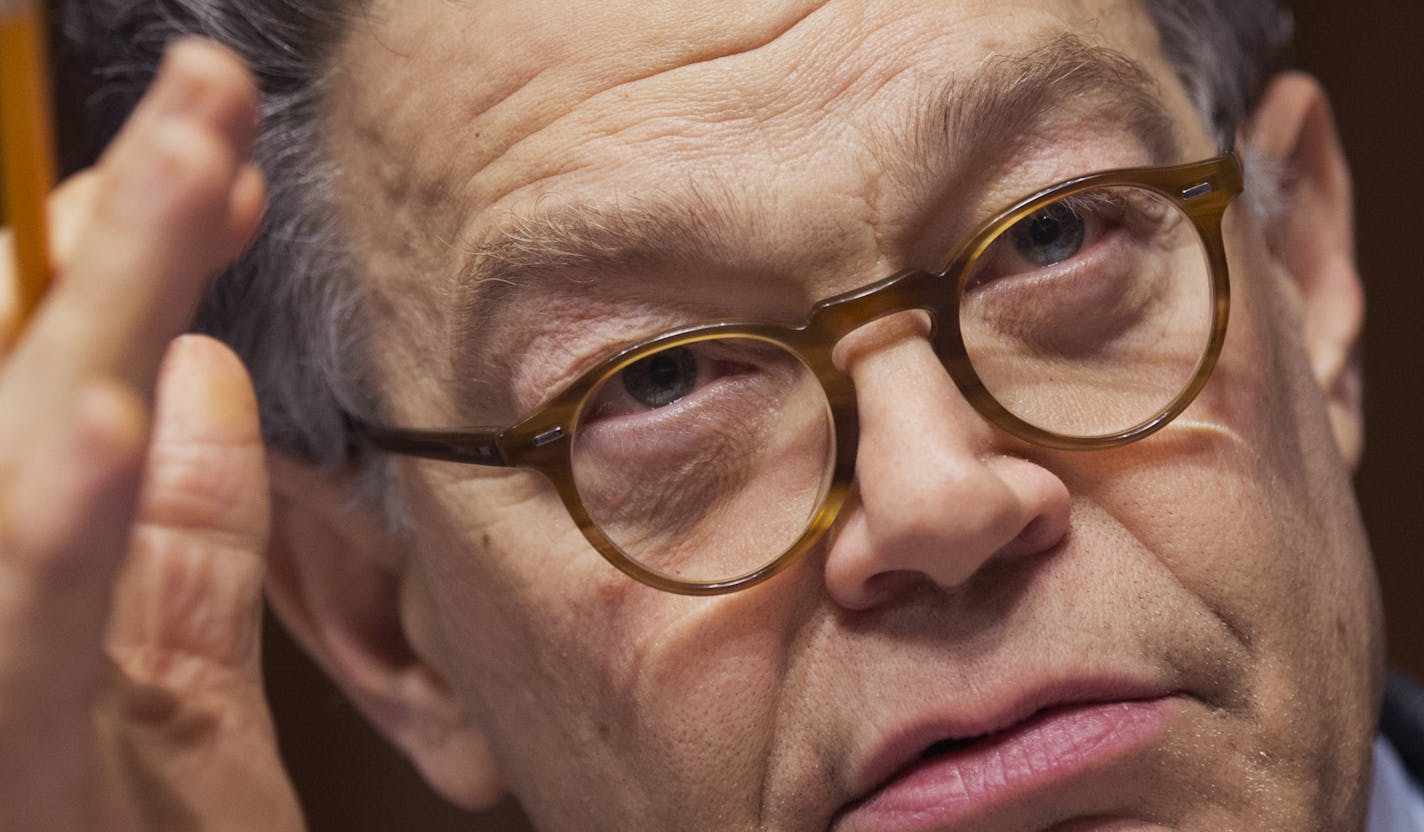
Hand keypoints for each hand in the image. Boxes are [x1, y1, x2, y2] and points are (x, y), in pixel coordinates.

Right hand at [0, 39, 304, 830]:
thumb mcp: (176, 698)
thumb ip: (185, 547)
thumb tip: (203, 372)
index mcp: (31, 572)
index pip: (69, 375)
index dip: (132, 258)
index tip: (215, 163)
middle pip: (36, 380)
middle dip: (125, 239)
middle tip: (206, 105)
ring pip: (13, 469)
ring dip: (95, 323)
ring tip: (181, 181)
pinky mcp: (4, 764)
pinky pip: (22, 640)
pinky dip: (59, 537)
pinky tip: (112, 429)